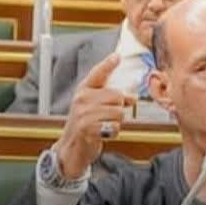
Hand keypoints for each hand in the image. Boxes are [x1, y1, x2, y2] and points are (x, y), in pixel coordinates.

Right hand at [56, 54, 135, 177]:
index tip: (117, 56)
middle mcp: (81, 99)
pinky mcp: (87, 128)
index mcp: (83, 90)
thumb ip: (112, 99)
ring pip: (118, 112)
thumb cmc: (85, 125)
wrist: (71, 148)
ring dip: (116, 122)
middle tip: (107, 117)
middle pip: (117, 96)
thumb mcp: (96, 108)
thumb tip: (133, 98)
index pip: (97, 74)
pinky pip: (114, 126)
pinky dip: (113, 132)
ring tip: (103, 125)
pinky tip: (103, 134)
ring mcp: (83, 113)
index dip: (108, 64)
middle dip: (119, 108)